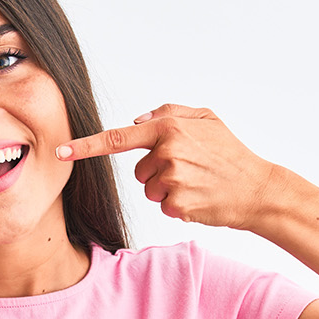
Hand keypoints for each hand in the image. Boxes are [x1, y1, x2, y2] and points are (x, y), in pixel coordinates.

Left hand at [55, 104, 283, 230]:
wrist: (259, 190)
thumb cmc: (231, 154)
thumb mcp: (207, 118)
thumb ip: (169, 113)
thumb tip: (137, 120)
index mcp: (169, 128)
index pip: (118, 137)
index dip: (85, 146)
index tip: (59, 151)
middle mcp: (167, 152)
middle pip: (138, 170)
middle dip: (157, 171)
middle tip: (191, 170)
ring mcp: (172, 179)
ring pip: (149, 189)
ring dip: (167, 189)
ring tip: (197, 183)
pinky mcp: (178, 204)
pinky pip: (164, 206)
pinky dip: (179, 205)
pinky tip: (200, 197)